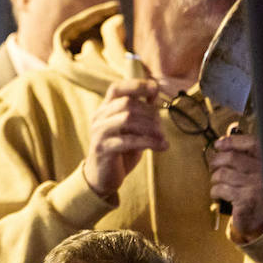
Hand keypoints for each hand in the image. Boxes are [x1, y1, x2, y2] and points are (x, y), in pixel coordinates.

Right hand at [83, 79, 166, 198]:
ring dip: (151, 127)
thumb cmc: (120, 150)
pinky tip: (162, 147)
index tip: (155, 89)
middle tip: (163, 127)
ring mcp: (98, 132)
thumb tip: (155, 91)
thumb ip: (140, 111)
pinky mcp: (102, 149)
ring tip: (164, 138)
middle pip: (127, 103)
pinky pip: (127, 140)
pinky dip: (148, 142)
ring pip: (127, 119)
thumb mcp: (132, 128)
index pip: (117, 88)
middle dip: (150, 113)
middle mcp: (98, 117)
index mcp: (104, 109)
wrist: (102, 177)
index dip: (136, 85)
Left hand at [210, 129, 262, 243]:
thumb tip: (221, 142)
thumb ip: (245, 157)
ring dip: (214, 178)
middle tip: (212, 167)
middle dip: (216, 161)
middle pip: (231, 158)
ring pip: (222, 174)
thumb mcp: (256, 173)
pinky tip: (217, 194)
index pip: (251, 143)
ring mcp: (256, 187)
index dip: (232, 141)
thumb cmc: (256, 194)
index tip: (219, 144)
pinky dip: (214, 191)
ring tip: (217, 183)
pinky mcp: (246, 200)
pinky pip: (220, 189)